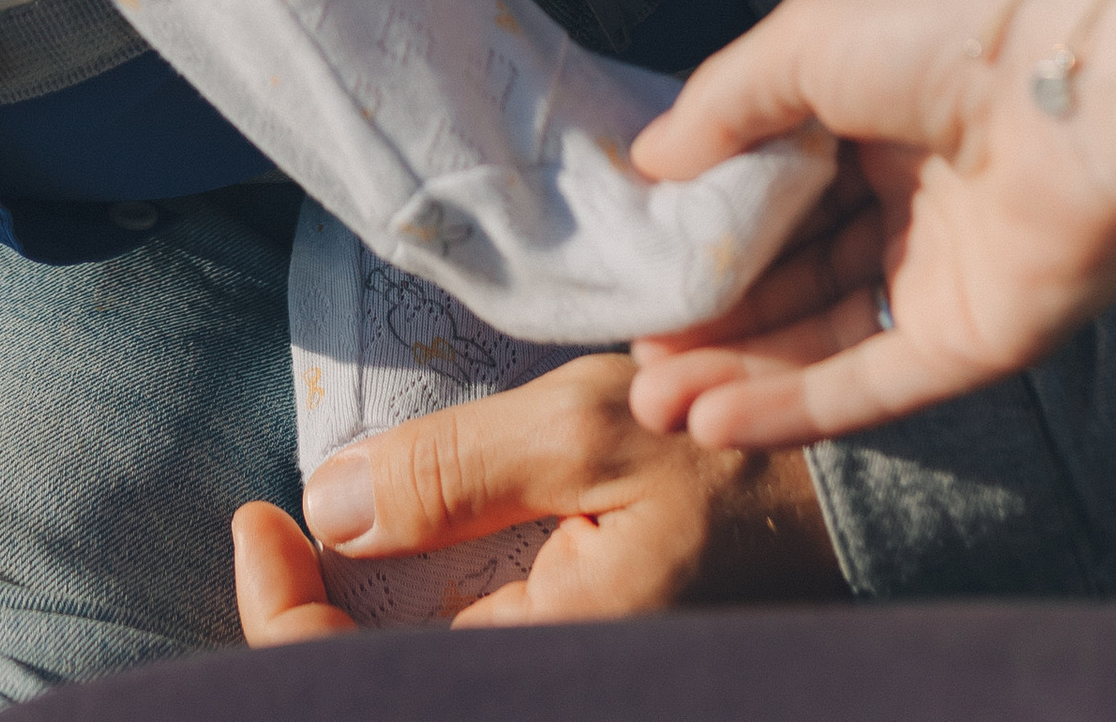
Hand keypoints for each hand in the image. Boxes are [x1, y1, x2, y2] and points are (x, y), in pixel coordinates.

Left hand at [231, 359, 845, 641]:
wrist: (858, 488)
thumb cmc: (731, 440)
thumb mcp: (587, 427)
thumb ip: (454, 472)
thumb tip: (329, 508)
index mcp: (549, 663)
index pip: (357, 684)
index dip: (282, 618)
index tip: (257, 520)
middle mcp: (555, 680)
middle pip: (382, 688)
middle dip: (309, 633)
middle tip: (269, 541)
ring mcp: (575, 669)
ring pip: (427, 673)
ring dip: (362, 628)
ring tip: (318, 547)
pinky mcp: (587, 658)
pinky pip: (477, 657)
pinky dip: (426, 617)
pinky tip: (413, 553)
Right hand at [624, 0, 1115, 449]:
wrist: (1084, 93)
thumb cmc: (946, 36)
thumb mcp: (804, 40)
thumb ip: (722, 107)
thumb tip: (649, 162)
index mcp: (872, 108)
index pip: (771, 180)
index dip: (705, 223)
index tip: (639, 262)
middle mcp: (906, 193)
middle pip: (789, 268)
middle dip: (710, 314)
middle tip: (635, 349)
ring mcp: (940, 273)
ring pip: (819, 335)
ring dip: (735, 371)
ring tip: (651, 396)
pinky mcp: (973, 342)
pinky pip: (870, 382)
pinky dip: (792, 406)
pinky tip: (715, 420)